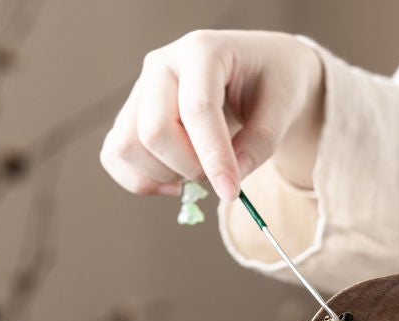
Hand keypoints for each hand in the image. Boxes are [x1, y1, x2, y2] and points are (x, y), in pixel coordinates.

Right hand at [99, 30, 323, 202]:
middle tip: (219, 175)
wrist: (257, 73)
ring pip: (127, 147)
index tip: (231, 193)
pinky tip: (174, 181)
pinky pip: (115, 157)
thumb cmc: (271, 84)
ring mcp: (140, 91)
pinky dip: (142, 180)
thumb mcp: (283, 108)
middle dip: (189, 168)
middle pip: (153, 131)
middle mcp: (161, 65)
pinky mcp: (130, 116)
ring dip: (164, 175)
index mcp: (202, 49)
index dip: (213, 157)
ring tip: (198, 170)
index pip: (197, 109)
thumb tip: (228, 181)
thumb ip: (260, 144)